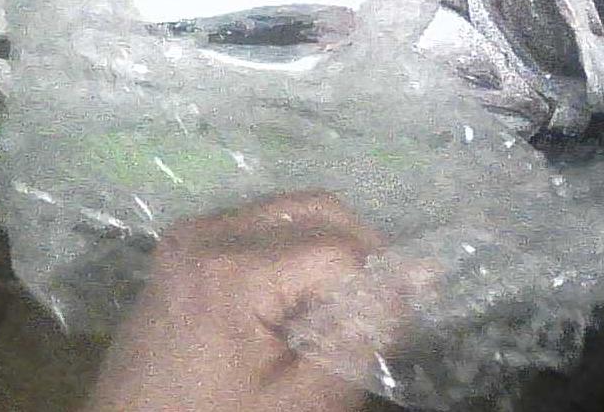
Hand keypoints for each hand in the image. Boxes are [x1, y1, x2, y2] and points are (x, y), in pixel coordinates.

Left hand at [88, 192, 386, 411]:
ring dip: (324, 250)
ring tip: (327, 312)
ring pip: (289, 211)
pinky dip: (288, 251)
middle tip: (367, 312)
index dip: (372, 287)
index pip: (340, 249)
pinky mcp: (181, 246)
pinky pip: (255, 224)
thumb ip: (364, 332)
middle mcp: (206, 233)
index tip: (375, 332)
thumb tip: (422, 273)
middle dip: (357, 252)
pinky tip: (289, 304)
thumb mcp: (304, 399)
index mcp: (231, 270)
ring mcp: (188, 235)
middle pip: (316, 209)